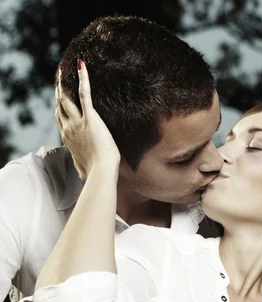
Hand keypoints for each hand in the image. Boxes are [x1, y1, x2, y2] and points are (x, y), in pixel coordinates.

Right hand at [55, 61, 119, 179]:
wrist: (101, 172)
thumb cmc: (95, 174)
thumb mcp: (84, 170)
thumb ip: (81, 166)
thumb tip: (82, 174)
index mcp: (68, 140)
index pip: (60, 120)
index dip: (59, 109)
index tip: (59, 102)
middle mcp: (69, 129)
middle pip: (59, 107)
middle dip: (58, 93)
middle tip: (59, 81)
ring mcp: (78, 123)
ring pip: (66, 98)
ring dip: (64, 83)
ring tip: (64, 71)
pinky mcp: (90, 118)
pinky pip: (85, 93)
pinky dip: (83, 78)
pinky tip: (82, 65)